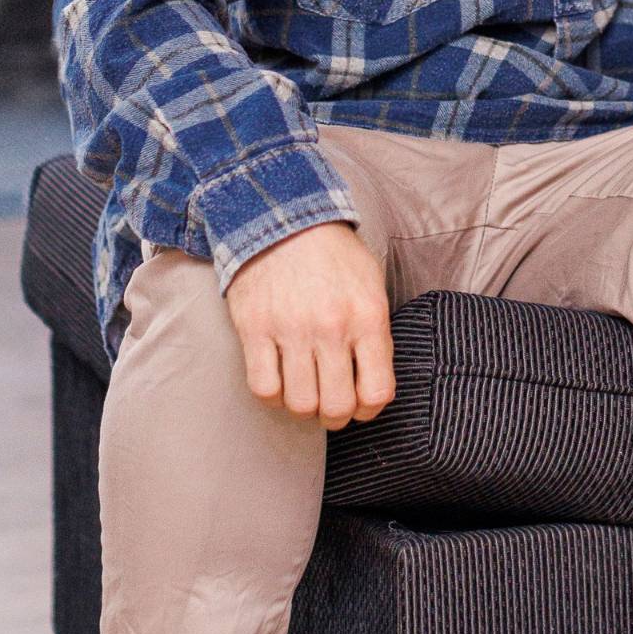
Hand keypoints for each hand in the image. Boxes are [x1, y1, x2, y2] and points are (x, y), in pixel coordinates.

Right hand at [224, 221, 394, 428]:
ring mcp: (291, 328)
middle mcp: (332, 326)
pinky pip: (263, 387)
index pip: (377, 392)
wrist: (282, 217)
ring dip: (303, 408)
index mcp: (368, 316)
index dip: (369, 411)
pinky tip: (279, 381)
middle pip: (337, 406)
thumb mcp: (371, 285)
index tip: (360, 406)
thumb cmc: (333, 255)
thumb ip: (376, 333)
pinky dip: (272, 394)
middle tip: (330, 407)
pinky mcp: (255, 328)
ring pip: (300, 403)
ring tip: (304, 393)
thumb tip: (373, 383)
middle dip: (336, 416)